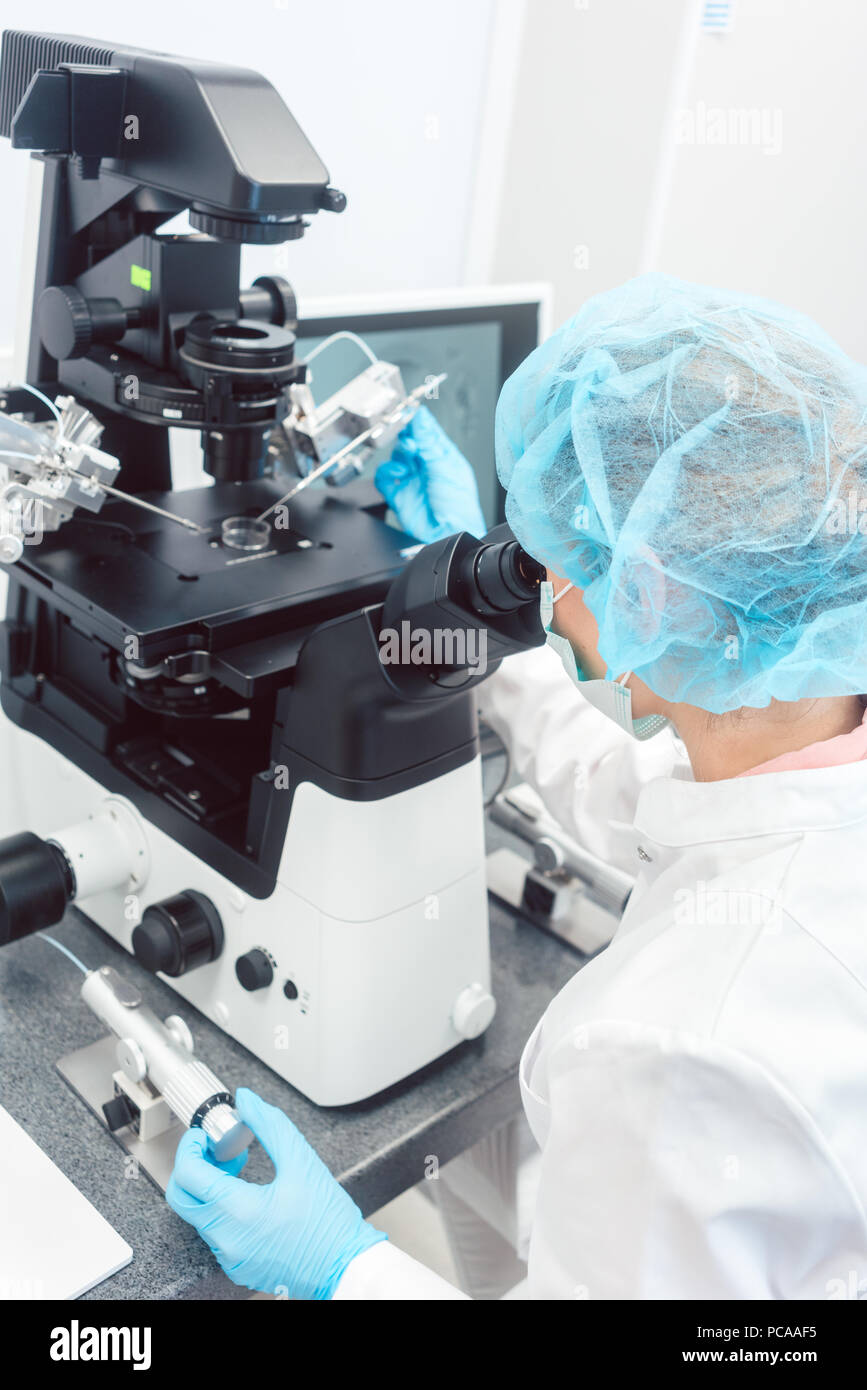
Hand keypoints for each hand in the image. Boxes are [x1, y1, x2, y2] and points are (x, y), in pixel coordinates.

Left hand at [166, 1087, 385, 1298]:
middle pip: (182, 1197)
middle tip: (215, 1150)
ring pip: (199, 1215)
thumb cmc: (329, 1222)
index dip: (189, 1147)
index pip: (188, 1174)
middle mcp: (226, 1238)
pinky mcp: (236, 1266)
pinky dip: (221, 1209)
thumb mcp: (302, 1161)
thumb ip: (270, 1125)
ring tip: (238, 1170)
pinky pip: (215, 1233)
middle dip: (192, 1166)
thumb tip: (246, 1101)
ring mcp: (229, 1256)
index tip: (202, 1135)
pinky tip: (248, 1197)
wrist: (345, 1267)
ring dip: (209, 1187)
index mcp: (238, 1211)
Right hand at [375, 405, 486, 542]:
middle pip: (408, 441)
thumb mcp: (444, 464)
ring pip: (396, 456)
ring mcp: (412, 480)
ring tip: (409, 454)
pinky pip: (385, 477)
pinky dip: (387, 471)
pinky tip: (399, 472)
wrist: (449, 532)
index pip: (427, 432)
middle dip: (406, 435)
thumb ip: (428, 439)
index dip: (417, 421)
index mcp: (443, 457)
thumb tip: (420, 415)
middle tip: (406, 431)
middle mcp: (426, 467)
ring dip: (400, 452)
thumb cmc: (458, 504)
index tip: (409, 410)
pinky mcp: (398, 494)